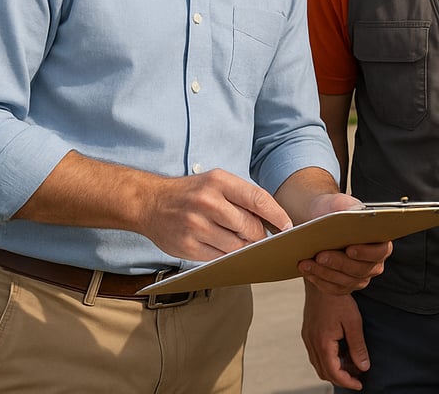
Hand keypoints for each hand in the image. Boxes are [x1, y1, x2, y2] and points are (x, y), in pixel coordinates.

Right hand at [141, 168, 292, 260]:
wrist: (150, 203)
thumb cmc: (191, 193)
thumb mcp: (216, 182)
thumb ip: (242, 197)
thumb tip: (273, 219)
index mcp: (218, 182)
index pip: (258, 199)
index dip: (277, 215)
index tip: (287, 225)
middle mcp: (207, 202)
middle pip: (249, 226)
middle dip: (260, 235)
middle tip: (261, 237)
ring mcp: (196, 225)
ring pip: (236, 245)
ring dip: (245, 247)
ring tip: (243, 242)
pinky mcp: (187, 246)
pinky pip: (219, 257)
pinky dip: (228, 256)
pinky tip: (227, 250)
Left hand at [295, 192, 392, 295]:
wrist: (321, 222)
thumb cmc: (335, 211)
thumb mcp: (342, 203)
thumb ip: (348, 207)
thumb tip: (350, 215)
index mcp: (380, 242)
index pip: (379, 251)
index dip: (365, 253)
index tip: (349, 249)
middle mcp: (374, 264)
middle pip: (359, 269)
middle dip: (338, 263)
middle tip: (320, 255)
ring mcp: (359, 278)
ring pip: (344, 281)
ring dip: (324, 272)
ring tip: (306, 263)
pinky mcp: (344, 286)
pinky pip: (332, 288)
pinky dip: (318, 280)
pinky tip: (306, 271)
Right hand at [302, 284, 368, 389]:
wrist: (321, 278)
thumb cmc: (338, 299)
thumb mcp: (353, 322)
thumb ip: (357, 346)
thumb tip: (364, 367)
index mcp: (322, 343)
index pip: (334, 372)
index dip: (347, 382)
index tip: (360, 385)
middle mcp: (311, 343)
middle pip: (324, 372)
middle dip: (341, 378)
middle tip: (358, 376)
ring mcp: (307, 337)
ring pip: (318, 364)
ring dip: (334, 369)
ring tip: (352, 364)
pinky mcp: (307, 332)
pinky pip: (316, 354)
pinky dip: (328, 359)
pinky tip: (341, 353)